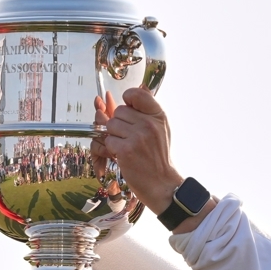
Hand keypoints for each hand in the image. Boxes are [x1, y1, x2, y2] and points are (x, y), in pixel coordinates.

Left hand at [92, 89, 188, 214]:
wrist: (162, 183)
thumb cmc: (158, 157)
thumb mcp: (161, 128)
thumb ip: (149, 108)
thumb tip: (141, 85)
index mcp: (158, 116)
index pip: (137, 93)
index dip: (128, 99)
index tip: (129, 108)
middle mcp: (148, 124)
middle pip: (119, 111)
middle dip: (120, 123)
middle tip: (130, 136)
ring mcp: (137, 137)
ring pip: (111, 125)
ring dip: (114, 136)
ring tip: (127, 146)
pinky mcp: (125, 150)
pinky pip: (108, 141)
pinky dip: (112, 149)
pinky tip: (124, 155)